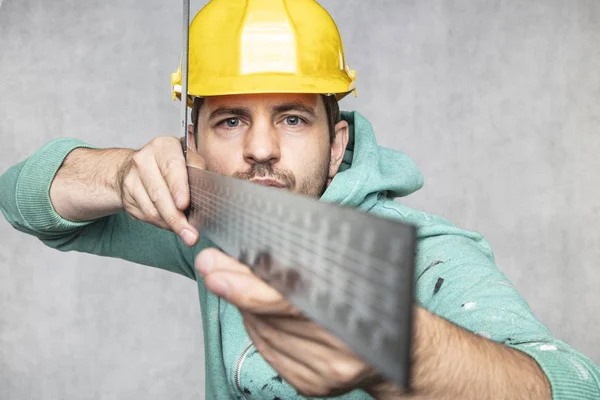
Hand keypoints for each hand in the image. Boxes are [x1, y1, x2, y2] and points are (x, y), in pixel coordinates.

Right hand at [118, 136, 202, 245]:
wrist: (140, 167)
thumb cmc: (171, 164)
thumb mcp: (187, 159)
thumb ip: (197, 171)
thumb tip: (208, 192)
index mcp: (163, 146)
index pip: (171, 167)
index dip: (178, 187)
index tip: (184, 204)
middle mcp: (144, 159)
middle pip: (160, 193)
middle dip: (176, 217)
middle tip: (191, 234)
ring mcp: (131, 177)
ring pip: (152, 209)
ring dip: (171, 224)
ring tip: (186, 233)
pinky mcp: (127, 195)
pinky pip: (146, 215)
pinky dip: (162, 224)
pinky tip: (171, 224)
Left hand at [195, 248, 391, 397]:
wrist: (406, 349)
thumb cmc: (382, 299)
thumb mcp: (356, 270)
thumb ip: (315, 263)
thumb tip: (263, 248)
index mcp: (353, 315)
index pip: (286, 302)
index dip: (246, 285)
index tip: (214, 266)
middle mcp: (338, 352)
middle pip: (268, 317)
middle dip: (234, 288)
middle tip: (210, 265)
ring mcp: (323, 374)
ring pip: (263, 333)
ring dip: (244, 306)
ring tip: (237, 280)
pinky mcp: (312, 386)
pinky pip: (268, 351)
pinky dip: (257, 327)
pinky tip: (256, 311)